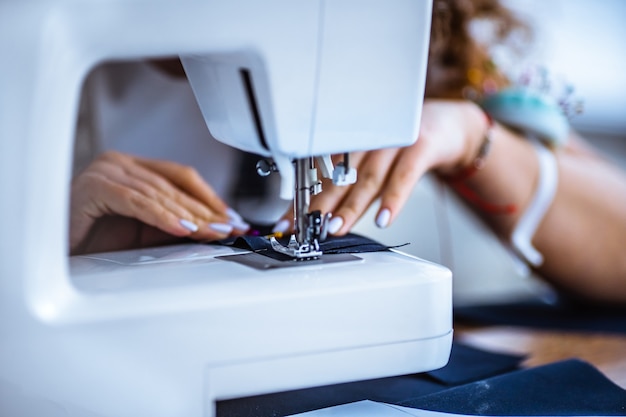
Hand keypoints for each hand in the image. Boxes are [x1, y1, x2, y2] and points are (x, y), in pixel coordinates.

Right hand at [70, 151, 248, 253]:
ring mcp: (106, 171)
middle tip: (230, 228)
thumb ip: (176, 224)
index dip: (210, 198)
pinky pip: (138, 202)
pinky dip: (163, 217)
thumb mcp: (147, 231)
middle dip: (206, 210)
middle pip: (174, 186)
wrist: (59, 254)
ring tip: (213, 232)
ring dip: (191, 216)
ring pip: (160, 193)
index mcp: (134, 168)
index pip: (182, 177)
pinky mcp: (95, 187)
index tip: (232, 217)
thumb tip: (215, 227)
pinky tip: (184, 229)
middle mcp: (120, 164)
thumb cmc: (96, 242)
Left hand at [273, 99, 488, 234]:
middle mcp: (371, 139)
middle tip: (305, 227)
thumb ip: (354, 184)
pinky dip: (393, 199)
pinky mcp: (422, 146)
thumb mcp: (377, 163)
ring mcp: (396, 141)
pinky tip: (383, 219)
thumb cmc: (409, 147)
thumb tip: (324, 214)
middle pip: (340, 177)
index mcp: (355, 143)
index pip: (323, 174)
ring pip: (368, 178)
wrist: (453, 126)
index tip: (289, 221)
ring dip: (350, 206)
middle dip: (320, 205)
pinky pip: (404, 176)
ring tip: (335, 228)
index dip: (305, 198)